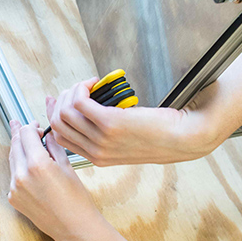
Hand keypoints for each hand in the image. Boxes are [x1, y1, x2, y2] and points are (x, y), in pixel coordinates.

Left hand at [7, 119, 106, 240]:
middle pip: (15, 145)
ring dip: (18, 150)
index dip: (30, 127)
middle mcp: (22, 176)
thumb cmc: (77, 201)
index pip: (26, 134)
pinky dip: (19, 168)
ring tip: (23, 142)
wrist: (75, 227)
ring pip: (12, 160)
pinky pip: (13, 176)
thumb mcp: (67, 166)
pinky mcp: (14, 199)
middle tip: (19, 125)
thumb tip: (47, 136)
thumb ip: (53, 147)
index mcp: (37, 164)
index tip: (35, 126)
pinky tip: (28, 165)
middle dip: (20, 134)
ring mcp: (15, 189)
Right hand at [46, 79, 218, 165]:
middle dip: (61, 101)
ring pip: (65, 112)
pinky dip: (82, 87)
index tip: (58, 99)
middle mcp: (96, 151)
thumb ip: (109, 133)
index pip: (60, 136)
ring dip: (72, 91)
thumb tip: (94, 110)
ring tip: (88, 84)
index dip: (55, 114)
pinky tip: (94, 82)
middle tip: (78, 89)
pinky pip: (80, 102)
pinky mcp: (110, 123)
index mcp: (98, 158)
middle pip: (57, 123)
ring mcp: (101, 139)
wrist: (187, 138)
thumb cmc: (165, 136)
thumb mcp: (130, 141)